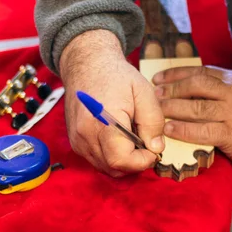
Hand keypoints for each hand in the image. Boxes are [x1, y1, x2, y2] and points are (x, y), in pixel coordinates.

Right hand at [59, 30, 164, 176]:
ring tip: (132, 137)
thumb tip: (156, 148)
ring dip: (123, 160)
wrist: (87, 63)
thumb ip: (153, 121)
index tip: (153, 148)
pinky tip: (119, 138)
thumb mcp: (143, 91)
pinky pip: (96, 160)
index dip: (142, 161)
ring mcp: (78, 140)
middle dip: (134, 162)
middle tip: (144, 142)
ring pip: (105, 167)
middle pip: (114, 168)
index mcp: (104, 122)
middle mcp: (86, 135)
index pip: (122, 160)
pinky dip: (111, 156)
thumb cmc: (116, 75)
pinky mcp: (75, 141)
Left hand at [152, 66, 231, 178]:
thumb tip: (185, 88)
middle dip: (171, 89)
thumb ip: (218, 90)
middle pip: (195, 86)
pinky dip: (182, 130)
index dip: (176, 74)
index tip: (159, 78)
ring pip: (196, 107)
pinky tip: (169, 129)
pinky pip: (201, 130)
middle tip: (154, 95)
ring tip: (157, 111)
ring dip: (172, 109)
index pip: (200, 71)